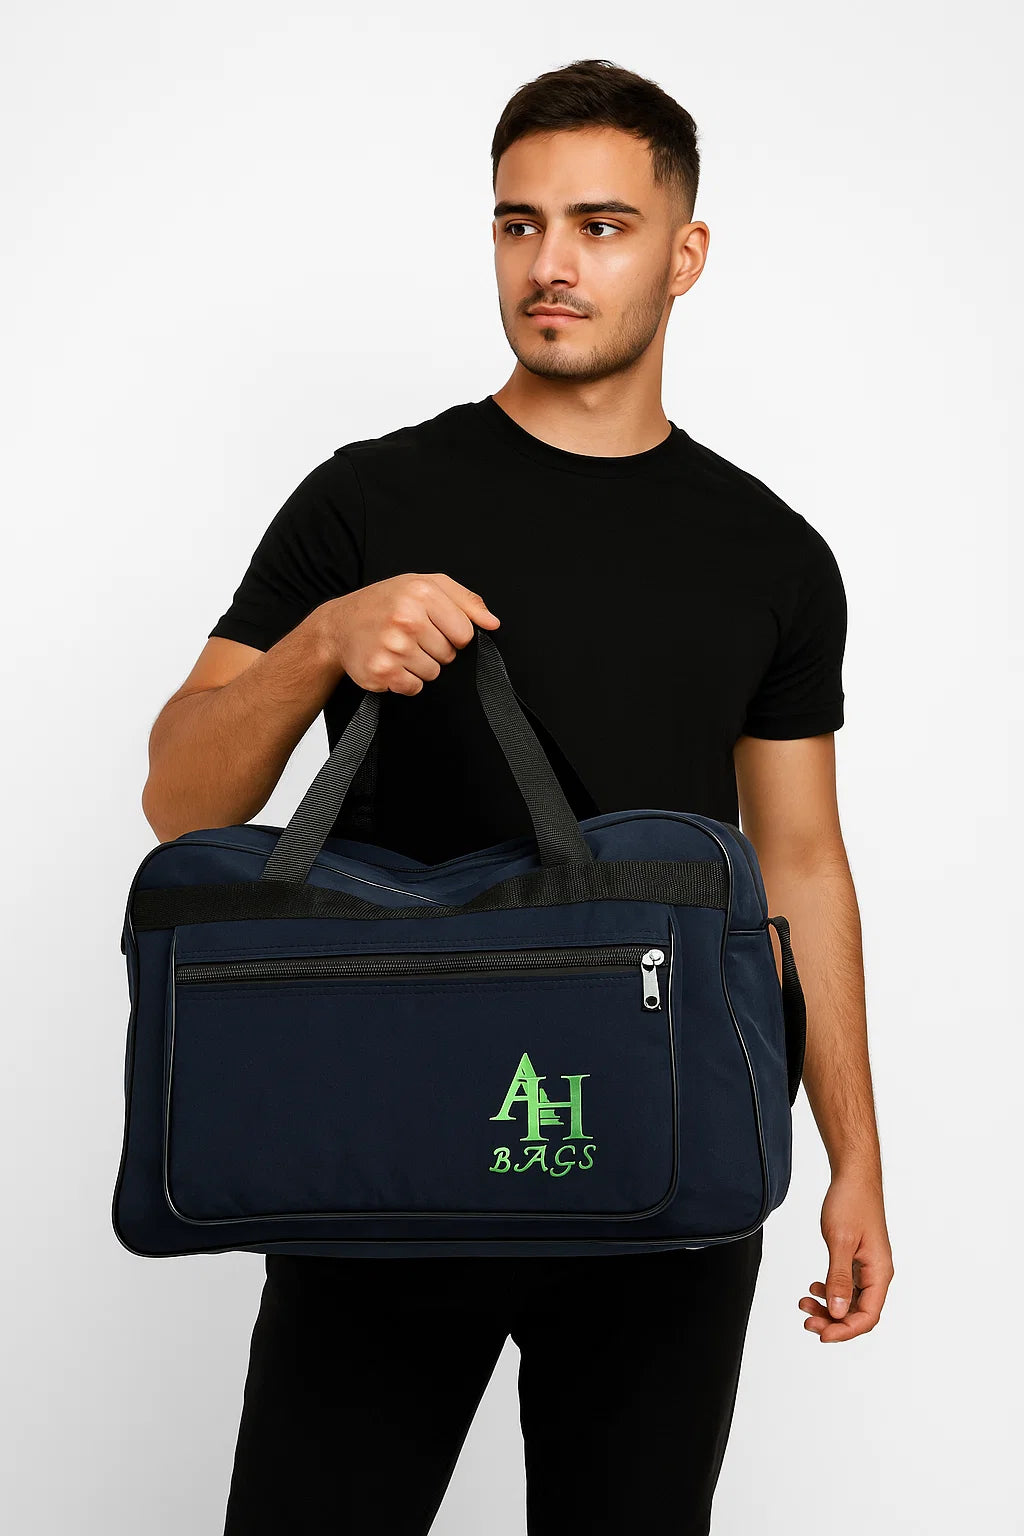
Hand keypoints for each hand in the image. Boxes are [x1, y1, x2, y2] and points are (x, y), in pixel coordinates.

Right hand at [317, 573, 499, 694]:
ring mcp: (393, 647)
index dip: (453, 634)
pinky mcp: (382, 671)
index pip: (465, 633)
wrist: (338, 625)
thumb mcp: (425, 586)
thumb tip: (493, 623)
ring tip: (399, 648)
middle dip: (435, 649)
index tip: (434, 627)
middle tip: (410, 636)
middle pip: (449, 655)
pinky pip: (414, 687)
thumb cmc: (385, 603)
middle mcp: (407, 618)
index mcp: (422, 593)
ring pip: (433, 673)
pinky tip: (390, 662)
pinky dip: (405, 680)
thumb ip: (465, 601)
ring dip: (420, 665)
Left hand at [798, 1171, 893, 1341]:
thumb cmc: (851, 1202)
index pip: (867, 1316)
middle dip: (832, 1321)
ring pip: (849, 1301)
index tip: (821, 1334)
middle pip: (858, 1313)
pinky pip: (845, 1286)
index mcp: (880, 1273)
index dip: (845, 1330)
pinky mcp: (856, 1259)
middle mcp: (876, 1274)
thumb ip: (839, 1278)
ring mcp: (866, 1267)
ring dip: (828, 1307)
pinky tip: (813, 1288)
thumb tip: (837, 1313)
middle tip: (806, 1319)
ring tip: (804, 1303)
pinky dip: (829, 1291)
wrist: (853, 1177)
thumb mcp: (841, 1241)